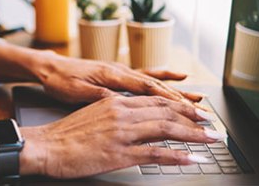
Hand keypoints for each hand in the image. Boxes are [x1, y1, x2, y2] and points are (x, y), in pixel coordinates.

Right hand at [20, 95, 220, 177]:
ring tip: (211, 139)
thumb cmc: (64, 135)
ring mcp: (122, 132)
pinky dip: (178, 156)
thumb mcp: (92, 115)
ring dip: (193, 134)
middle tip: (212, 125)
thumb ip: (114, 113)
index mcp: (114, 101)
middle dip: (194, 117)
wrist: (45, 146)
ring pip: (166, 129)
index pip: (155, 99)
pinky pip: (156, 153)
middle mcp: (121, 112)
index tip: (196, 110)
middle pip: (166, 111)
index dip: (180, 104)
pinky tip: (192, 159)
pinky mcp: (120, 152)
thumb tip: (132, 118)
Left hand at [35, 52, 203, 105]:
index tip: (188, 111)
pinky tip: (176, 78)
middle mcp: (120, 70)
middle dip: (181, 99)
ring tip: (198, 97)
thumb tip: (120, 102)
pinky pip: (145, 76)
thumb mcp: (75, 92)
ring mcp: (120, 70)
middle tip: (202, 112)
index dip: (170, 100)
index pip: (148, 88)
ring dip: (176, 90)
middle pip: (157, 86)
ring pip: (154, 81)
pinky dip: (163, 77)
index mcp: (111, 75)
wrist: (47, 67)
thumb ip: (100, 97)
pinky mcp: (117, 74)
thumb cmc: (58, 80)